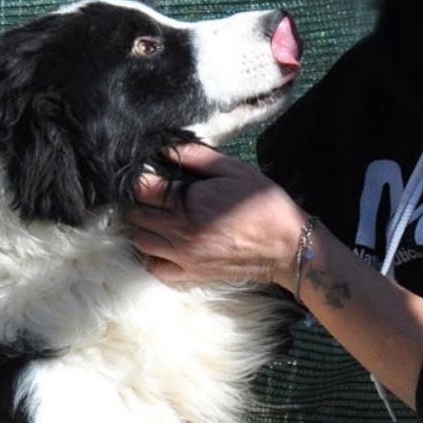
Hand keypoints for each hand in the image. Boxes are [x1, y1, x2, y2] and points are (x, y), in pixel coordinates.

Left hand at [126, 144, 308, 289]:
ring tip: (153, 217)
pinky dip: (150, 256)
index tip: (141, 174)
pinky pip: (154, 268)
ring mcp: (183, 257)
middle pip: (136, 216)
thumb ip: (198, 158)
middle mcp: (181, 233)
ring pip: (140, 242)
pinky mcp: (189, 274)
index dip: (138, 179)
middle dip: (136, 202)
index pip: (144, 190)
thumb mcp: (234, 171)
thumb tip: (166, 148)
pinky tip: (161, 244)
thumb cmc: (264, 204)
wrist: (287, 246)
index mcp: (190, 204)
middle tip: (148, 194)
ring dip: (140, 227)